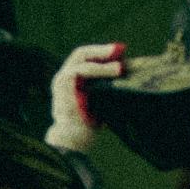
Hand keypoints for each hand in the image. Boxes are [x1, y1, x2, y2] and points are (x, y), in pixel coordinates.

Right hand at [44, 39, 125, 155]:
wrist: (73, 139)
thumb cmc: (87, 123)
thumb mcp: (100, 100)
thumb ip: (106, 86)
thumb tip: (127, 72)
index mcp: (71, 80)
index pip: (86, 58)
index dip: (102, 53)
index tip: (121, 52)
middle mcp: (64, 77)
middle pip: (82, 53)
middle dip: (102, 50)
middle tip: (121, 49)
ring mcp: (61, 79)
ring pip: (83, 59)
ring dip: (103, 59)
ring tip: (121, 66)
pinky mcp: (63, 84)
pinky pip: (81, 70)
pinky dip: (99, 69)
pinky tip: (114, 71)